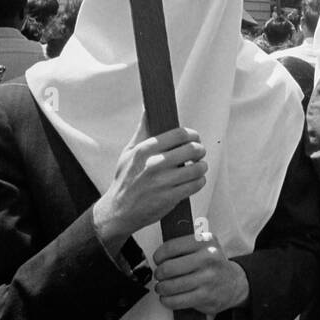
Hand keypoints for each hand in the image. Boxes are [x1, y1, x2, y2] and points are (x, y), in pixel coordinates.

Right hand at [93, 119, 207, 255]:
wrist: (118, 211)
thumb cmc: (125, 178)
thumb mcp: (129, 152)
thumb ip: (143, 130)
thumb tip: (148, 107)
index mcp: (144, 150)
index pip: (180, 134)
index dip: (192, 135)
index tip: (194, 138)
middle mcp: (153, 164)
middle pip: (193, 149)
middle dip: (199, 150)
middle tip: (198, 153)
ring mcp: (162, 182)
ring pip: (198, 168)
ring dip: (201, 167)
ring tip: (196, 167)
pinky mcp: (170, 198)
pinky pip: (196, 184)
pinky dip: (199, 181)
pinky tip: (192, 180)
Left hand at [152, 232, 248, 316]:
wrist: (234, 284)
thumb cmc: (213, 265)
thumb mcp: (205, 246)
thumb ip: (184, 246)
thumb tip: (159, 256)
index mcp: (206, 241)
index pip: (171, 247)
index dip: (159, 256)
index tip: (158, 260)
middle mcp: (208, 257)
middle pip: (168, 268)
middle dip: (159, 274)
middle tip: (160, 275)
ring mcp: (208, 278)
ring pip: (170, 286)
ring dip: (161, 288)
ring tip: (163, 287)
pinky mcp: (205, 296)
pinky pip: (176, 301)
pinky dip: (167, 300)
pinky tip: (168, 297)